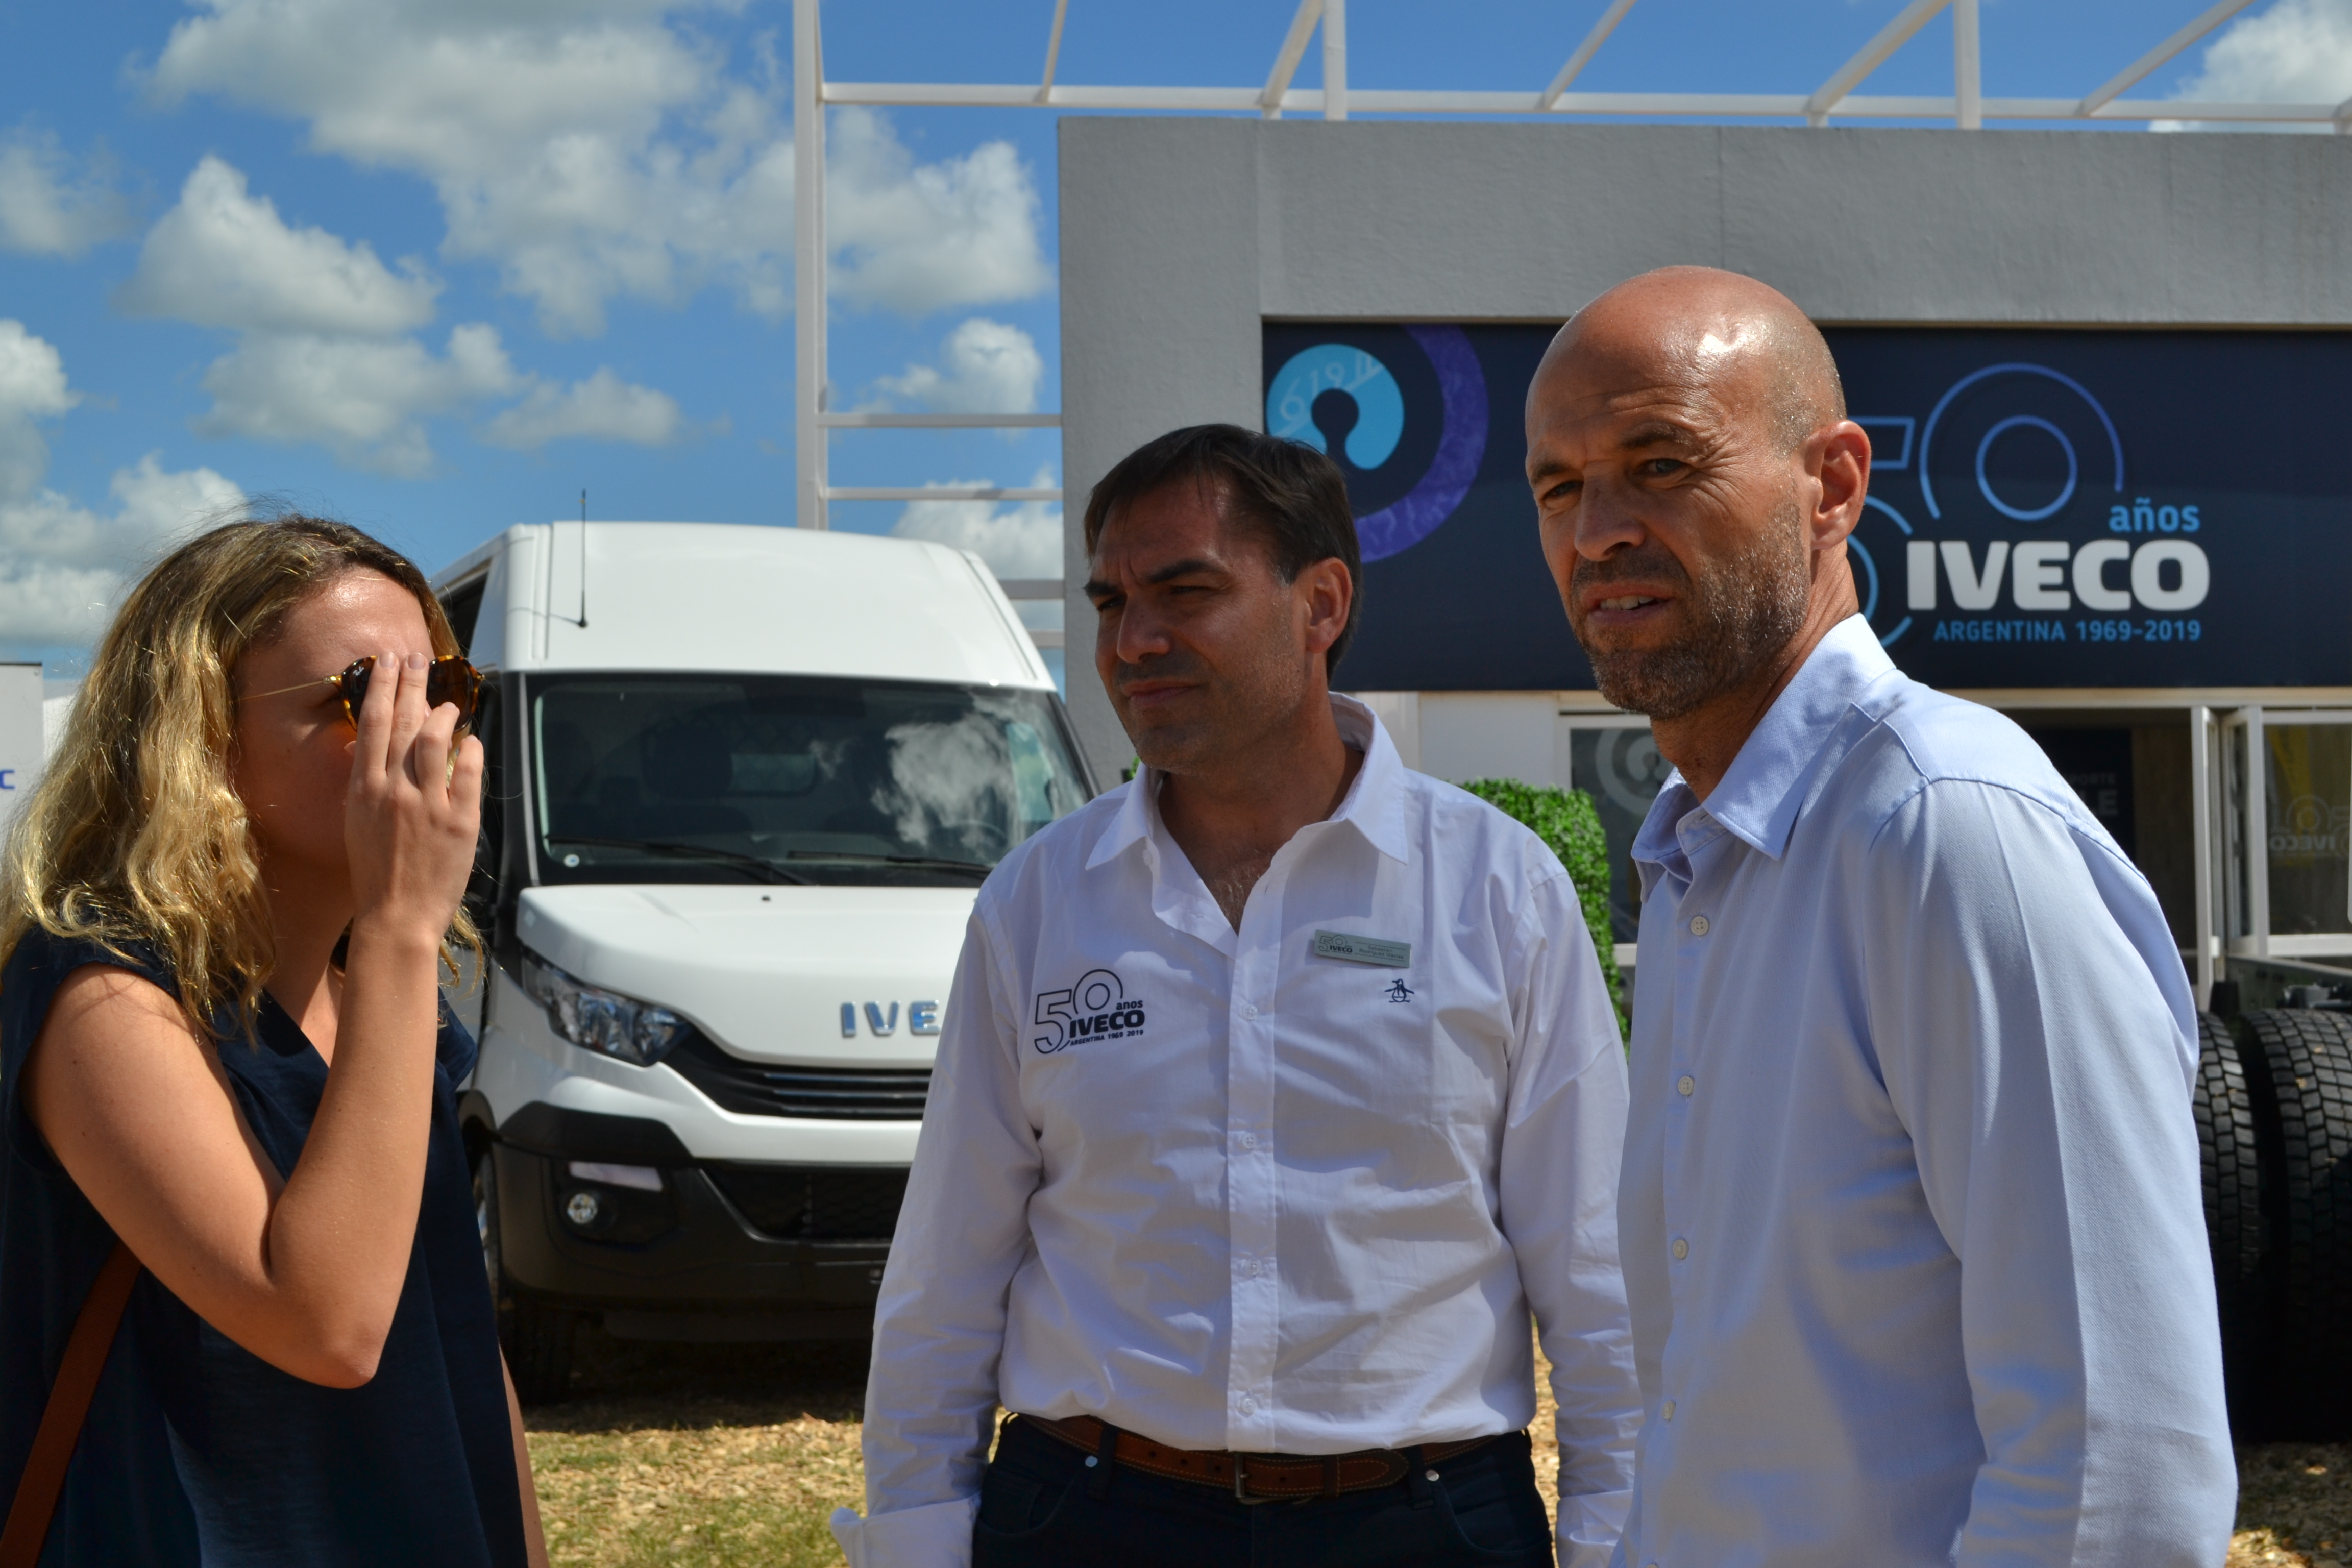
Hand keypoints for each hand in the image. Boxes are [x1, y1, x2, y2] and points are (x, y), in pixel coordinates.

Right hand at [345, 650, 482, 945]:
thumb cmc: (376, 872)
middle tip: (417, 659)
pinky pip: (469, 774)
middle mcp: (394, 791)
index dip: (381, 687)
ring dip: (443, 713)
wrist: (396, 915)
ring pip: (436, 740)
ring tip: (449, 702)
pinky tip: (473, 739)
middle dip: (411, 684)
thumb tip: (372, 749)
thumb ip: (366, 784)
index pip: (373, 724)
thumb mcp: (356, 822)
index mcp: (364, 790)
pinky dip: (472, 750)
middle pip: (404, 722)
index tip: (387, 662)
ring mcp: (428, 804)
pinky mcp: (460, 821)